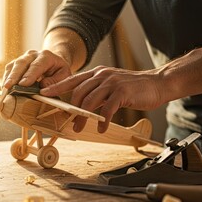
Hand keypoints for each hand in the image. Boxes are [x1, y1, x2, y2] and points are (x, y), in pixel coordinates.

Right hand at [3, 50, 71, 88]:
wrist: (54, 61)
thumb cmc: (59, 70)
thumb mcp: (64, 75)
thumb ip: (55, 81)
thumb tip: (42, 87)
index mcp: (46, 56)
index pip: (37, 65)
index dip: (29, 75)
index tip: (23, 84)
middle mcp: (33, 54)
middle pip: (21, 63)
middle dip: (14, 76)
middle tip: (8, 86)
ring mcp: (24, 58)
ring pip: (13, 65)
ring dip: (8, 77)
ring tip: (4, 89)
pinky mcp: (17, 62)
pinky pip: (9, 69)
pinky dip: (6, 78)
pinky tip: (5, 87)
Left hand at [40, 66, 164, 132]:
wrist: (157, 83)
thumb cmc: (133, 87)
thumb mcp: (110, 85)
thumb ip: (96, 91)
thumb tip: (80, 104)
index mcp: (96, 73)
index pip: (72, 80)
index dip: (57, 87)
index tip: (44, 94)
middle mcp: (101, 75)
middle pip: (78, 92)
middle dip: (70, 110)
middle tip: (67, 122)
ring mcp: (111, 83)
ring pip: (90, 101)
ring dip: (83, 117)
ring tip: (80, 128)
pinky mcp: (122, 92)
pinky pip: (107, 108)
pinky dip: (103, 120)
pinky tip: (102, 128)